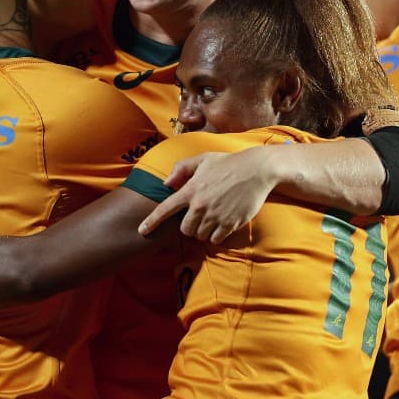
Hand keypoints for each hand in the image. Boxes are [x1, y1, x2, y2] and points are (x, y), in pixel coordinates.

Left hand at [138, 148, 277, 243]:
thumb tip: (166, 184)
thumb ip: (181, 169)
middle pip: (185, 229)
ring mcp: (215, 216)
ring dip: (204, 231)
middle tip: (201, 216)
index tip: (142, 231)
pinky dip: (217, 235)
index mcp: (191, 189)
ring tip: (214, 217)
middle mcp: (201, 205)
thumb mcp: (203, 159)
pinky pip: (216, 239)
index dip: (152, 221)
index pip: (166, 209)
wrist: (256, 170)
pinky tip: (223, 223)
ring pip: (201, 236)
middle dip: (190, 226)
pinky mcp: (230, 223)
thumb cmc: (228, 163)